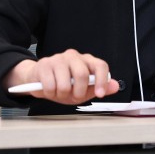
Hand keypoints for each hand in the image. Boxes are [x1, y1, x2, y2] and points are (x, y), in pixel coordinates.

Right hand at [4, 49, 118, 104]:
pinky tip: (49, 89)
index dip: (102, 80)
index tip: (100, 94)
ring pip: (65, 83)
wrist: (39, 79)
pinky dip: (50, 93)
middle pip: (82, 74)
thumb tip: (115, 86)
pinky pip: (50, 85)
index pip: (100, 65)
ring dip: (62, 94)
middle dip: (78, 92)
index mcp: (86, 61)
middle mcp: (73, 56)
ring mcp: (58, 58)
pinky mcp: (44, 64)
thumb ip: (99, 88)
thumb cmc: (63, 84)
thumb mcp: (84, 90)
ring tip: (59, 93)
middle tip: (74, 97)